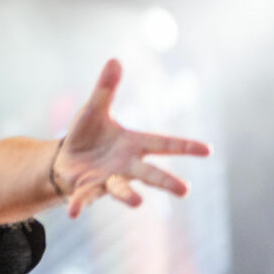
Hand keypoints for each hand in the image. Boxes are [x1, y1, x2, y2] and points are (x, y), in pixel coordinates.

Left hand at [53, 59, 210, 217]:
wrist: (65, 158)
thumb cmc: (87, 135)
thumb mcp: (94, 110)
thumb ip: (105, 89)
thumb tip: (114, 60)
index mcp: (133, 144)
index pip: (163, 144)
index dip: (185, 147)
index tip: (208, 150)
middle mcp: (125, 165)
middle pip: (150, 173)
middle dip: (166, 181)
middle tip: (185, 190)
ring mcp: (107, 179)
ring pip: (121, 189)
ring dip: (128, 196)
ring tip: (138, 203)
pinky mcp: (87, 188)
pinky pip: (84, 197)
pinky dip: (78, 204)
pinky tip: (73, 213)